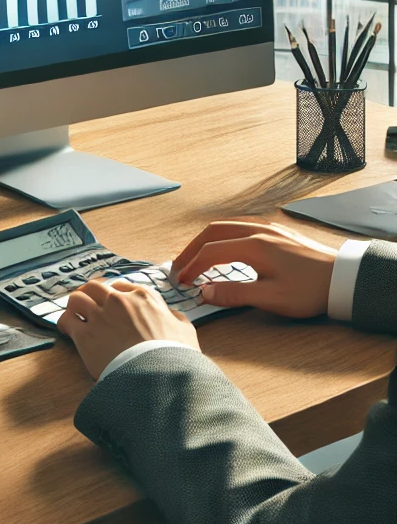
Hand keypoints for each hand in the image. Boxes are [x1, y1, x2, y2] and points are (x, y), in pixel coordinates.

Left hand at [56, 279, 198, 379]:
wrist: (161, 378)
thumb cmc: (176, 357)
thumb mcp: (185, 331)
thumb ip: (174, 318)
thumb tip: (169, 315)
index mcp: (143, 297)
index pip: (120, 286)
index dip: (114, 294)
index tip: (110, 302)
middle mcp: (118, 301)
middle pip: (95, 287)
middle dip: (90, 294)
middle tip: (88, 303)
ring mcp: (100, 316)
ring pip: (77, 298)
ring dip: (75, 305)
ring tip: (75, 314)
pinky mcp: (85, 335)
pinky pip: (66, 319)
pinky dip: (64, 322)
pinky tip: (66, 329)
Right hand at [171, 221, 337, 317]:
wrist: (344, 278)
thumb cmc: (311, 290)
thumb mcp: (272, 298)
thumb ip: (234, 294)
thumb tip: (205, 292)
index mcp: (253, 246)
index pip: (210, 252)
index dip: (192, 266)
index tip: (181, 280)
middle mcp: (257, 231)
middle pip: (212, 232)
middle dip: (191, 248)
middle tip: (179, 265)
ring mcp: (268, 228)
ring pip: (226, 226)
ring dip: (206, 240)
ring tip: (195, 255)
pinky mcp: (277, 232)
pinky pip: (240, 226)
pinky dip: (222, 235)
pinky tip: (224, 245)